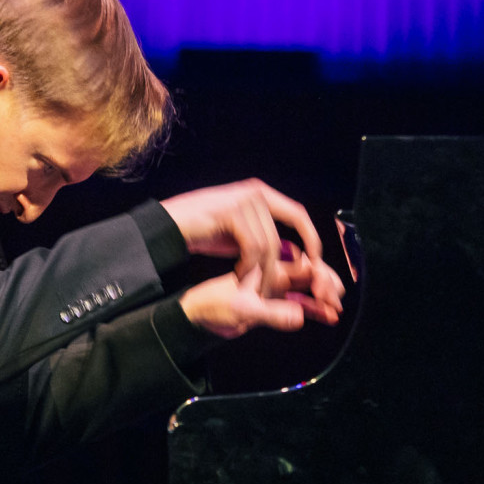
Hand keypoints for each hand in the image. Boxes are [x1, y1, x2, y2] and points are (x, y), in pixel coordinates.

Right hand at [159, 178, 342, 315]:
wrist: (169, 226)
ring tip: (246, 285)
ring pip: (266, 246)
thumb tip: (293, 253)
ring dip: (259, 272)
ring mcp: (243, 200)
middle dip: (279, 269)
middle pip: (280, 239)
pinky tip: (237, 274)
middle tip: (270, 290)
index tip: (314, 263)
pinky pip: (252, 246)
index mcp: (262, 194)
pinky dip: (247, 266)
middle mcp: (256, 193)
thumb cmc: (203, 231)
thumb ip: (264, 238)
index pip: (298, 215)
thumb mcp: (240, 234)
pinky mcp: (232, 212)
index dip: (310, 239)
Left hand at [179, 250, 344, 339]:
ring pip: (308, 290)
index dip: (321, 277)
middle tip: (335, 301)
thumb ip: (272, 313)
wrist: (199, 316)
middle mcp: (276, 276)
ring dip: (323, 299)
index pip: (306, 266)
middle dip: (327, 285)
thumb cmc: (214, 305)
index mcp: (270, 268)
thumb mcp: (243, 309)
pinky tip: (328, 317)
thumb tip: (299, 317)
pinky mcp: (273, 304)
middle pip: (311, 275)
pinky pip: (299, 304)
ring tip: (336, 311)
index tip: (326, 293)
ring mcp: (275, 290)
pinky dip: (313, 310)